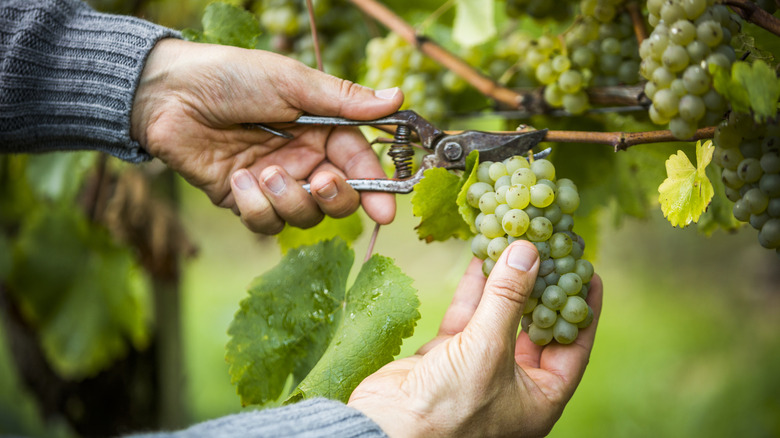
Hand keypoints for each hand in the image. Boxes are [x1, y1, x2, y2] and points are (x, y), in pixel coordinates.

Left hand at [130, 38, 403, 233]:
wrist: (169, 93)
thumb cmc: (232, 77)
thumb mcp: (292, 82)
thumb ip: (344, 100)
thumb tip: (397, 97)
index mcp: (322, 130)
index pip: (359, 165)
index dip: (376, 190)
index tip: (385, 212)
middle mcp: (303, 160)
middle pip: (338, 200)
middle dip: (335, 199)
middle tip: (321, 181)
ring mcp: (275, 183)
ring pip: (303, 217)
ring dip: (289, 200)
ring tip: (263, 171)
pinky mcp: (244, 200)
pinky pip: (264, 223)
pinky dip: (254, 206)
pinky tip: (236, 179)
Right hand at [348, 241, 602, 437]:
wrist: (387, 429)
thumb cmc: (450, 407)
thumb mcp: (489, 349)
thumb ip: (509, 298)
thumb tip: (527, 252)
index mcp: (540, 397)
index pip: (572, 346)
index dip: (581, 308)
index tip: (587, 272)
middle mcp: (513, 384)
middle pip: (534, 326)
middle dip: (540, 288)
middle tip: (550, 250)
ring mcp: (478, 368)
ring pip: (498, 316)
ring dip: (504, 282)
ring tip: (515, 244)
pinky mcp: (446, 356)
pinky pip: (466, 317)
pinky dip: (472, 289)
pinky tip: (480, 258)